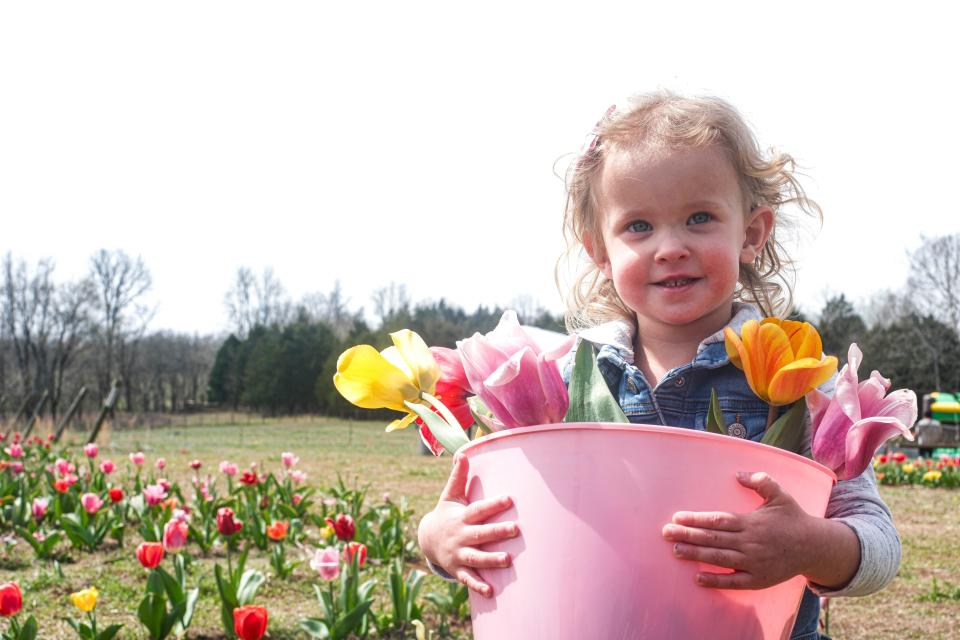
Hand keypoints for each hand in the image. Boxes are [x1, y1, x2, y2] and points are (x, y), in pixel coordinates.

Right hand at [418, 454, 518, 597]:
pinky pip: (468, 578)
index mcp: (461, 517)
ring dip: (491, 559)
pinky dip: (478, 585)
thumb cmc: (446, 513)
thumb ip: (459, 476)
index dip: (494, 504)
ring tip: (508, 560)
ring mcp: (458, 554)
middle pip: (480, 533)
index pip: (479, 510)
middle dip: (497, 532)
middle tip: (516, 529)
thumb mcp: (449, 495)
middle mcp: (460, 535)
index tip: (510, 499)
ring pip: (476, 557)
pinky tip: (491, 591)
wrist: (427, 538)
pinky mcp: (458, 568)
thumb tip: (462, 452)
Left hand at [661, 471, 816, 589]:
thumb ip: (761, 481)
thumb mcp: (780, 495)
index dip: (697, 519)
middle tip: (666, 532)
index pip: (718, 520)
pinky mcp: (758, 580)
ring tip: (675, 550)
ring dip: (696, 555)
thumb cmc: (794, 518)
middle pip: (713, 539)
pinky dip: (715, 581)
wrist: (816, 547)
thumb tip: (739, 473)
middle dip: (688, 535)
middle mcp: (750, 543)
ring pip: (719, 559)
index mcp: (751, 523)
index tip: (677, 517)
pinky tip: (697, 578)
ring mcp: (753, 563)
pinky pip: (733, 582)